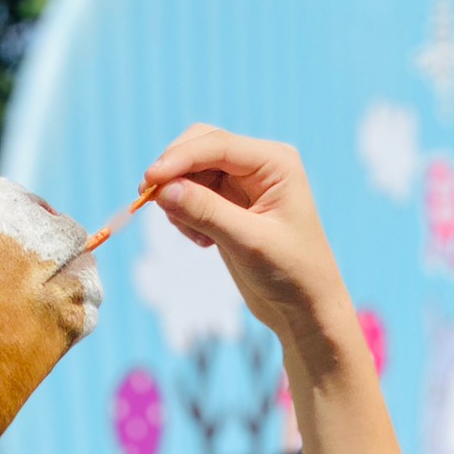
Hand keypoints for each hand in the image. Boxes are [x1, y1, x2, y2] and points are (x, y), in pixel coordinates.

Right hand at [142, 126, 357, 361]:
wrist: (304, 309)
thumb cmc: (291, 274)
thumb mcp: (248, 242)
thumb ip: (206, 212)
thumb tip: (163, 189)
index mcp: (275, 162)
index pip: (217, 145)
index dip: (178, 159)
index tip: (149, 180)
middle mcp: (259, 165)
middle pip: (199, 147)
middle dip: (174, 173)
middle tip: (150, 202)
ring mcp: (242, 184)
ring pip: (191, 172)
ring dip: (178, 198)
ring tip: (195, 237)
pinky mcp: (228, 206)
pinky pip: (192, 195)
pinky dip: (184, 214)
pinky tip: (202, 242)